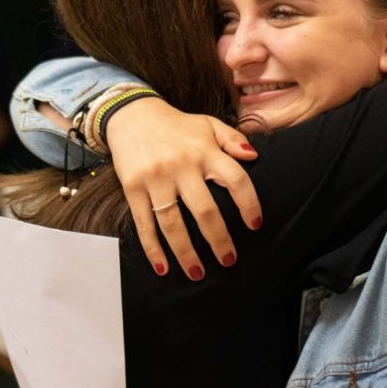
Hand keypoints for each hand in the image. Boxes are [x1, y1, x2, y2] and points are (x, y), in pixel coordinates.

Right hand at [105, 98, 261, 279]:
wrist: (130, 114)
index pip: (236, 180)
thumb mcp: (207, 124)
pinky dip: (153, 249)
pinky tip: (163, 268)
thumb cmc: (176, 125)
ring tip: (198, 273)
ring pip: (173, 224)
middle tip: (229, 260)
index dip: (249, 204)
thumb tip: (254, 156)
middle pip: (205, 210)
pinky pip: (144, 224)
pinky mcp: (133, 189)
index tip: (255, 225)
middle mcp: (181, 166)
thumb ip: (233, 139)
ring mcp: (155, 179)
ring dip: (186, 253)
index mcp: (205, 151)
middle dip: (219, 240)